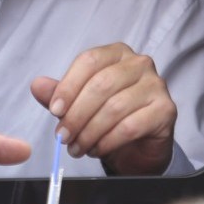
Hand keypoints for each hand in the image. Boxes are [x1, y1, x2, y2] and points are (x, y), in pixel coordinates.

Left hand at [31, 43, 176, 173]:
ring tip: (77, 147)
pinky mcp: (166, 110)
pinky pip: (130, 126)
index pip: (89, 61)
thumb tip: (37, 85)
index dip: (68, 86)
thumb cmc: (110, 119)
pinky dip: (108, 141)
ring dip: (89, 132)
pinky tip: (97, 149)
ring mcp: (156, 85)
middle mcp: (139, 64)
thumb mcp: (79, 105)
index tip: (54, 110)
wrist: (140, 146)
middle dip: (76, 115)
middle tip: (63, 136)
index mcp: (116, 54)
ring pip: (114, 107)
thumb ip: (59, 95)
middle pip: (101, 84)